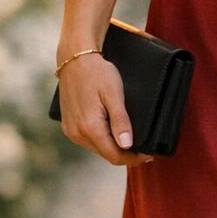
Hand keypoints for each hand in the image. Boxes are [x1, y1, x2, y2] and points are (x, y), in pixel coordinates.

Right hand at [56, 52, 154, 166]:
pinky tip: (112, 132)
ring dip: (113, 147)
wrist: (75, 59)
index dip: (134, 158)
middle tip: (143, 147)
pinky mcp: (68, 126)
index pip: (115, 156)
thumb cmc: (97, 73)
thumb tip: (127, 145)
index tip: (149, 155)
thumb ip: (120, 121)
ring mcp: (70, 130)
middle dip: (125, 153)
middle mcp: (77, 133)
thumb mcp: (114, 94)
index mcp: (90, 127)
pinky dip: (102, 140)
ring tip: (130, 139)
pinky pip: (88, 140)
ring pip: (97, 148)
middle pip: (106, 154)